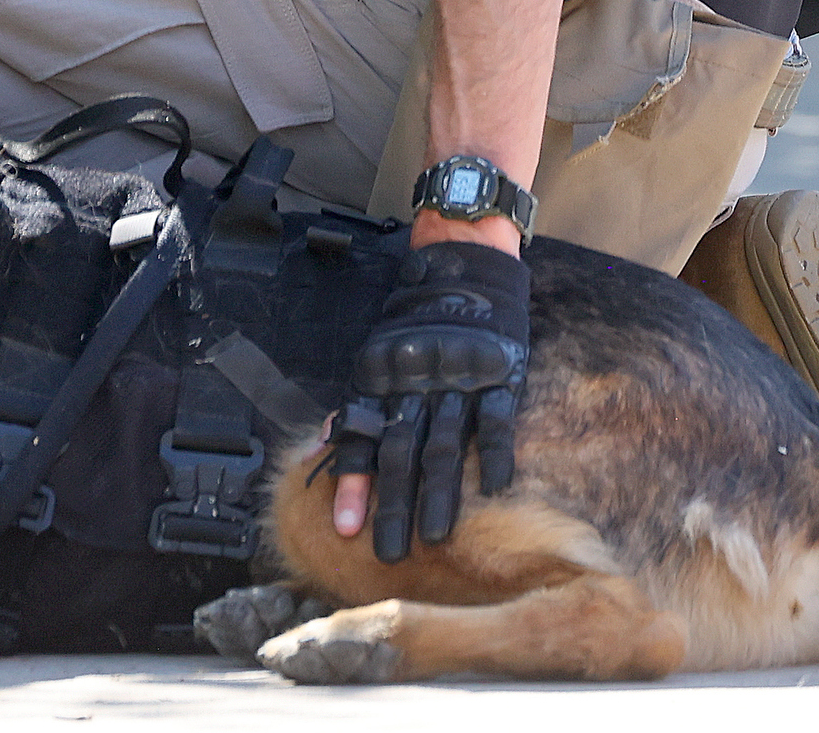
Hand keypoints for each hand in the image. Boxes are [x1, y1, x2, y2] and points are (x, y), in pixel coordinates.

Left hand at [325, 241, 527, 561]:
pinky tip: (494, 489)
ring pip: (445, 444)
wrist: (461, 264)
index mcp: (378, 377)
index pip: (360, 437)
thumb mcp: (374, 357)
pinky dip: (495, 453)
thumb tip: (319, 454)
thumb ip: (355, 408)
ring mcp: (457, 377)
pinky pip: (497, 418)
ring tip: (435, 538)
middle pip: (401, 452)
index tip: (344, 529)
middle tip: (389, 554)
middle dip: (393, 506)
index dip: (350, 483)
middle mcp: (413, 381)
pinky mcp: (498, 372)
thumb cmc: (412, 325)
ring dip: (439, 494)